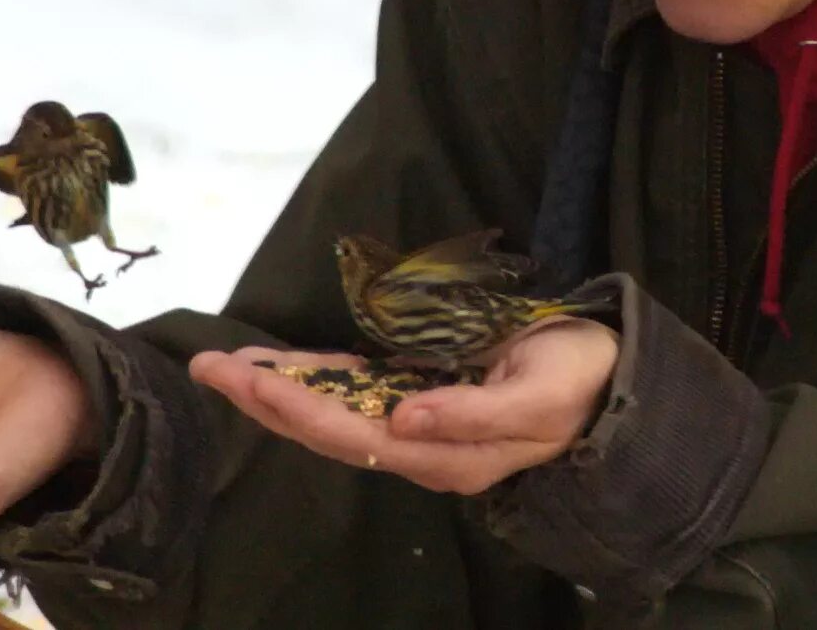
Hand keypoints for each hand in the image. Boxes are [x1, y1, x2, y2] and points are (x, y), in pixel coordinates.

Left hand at [190, 318, 618, 494]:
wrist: (608, 381)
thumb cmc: (577, 384)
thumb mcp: (538, 397)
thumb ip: (473, 415)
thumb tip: (404, 421)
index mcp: (444, 453)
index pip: (353, 434)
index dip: (297, 408)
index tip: (251, 380)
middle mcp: (418, 444)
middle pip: (326, 427)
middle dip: (265, 397)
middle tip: (208, 366)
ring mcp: (415, 421)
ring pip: (331, 409)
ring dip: (278, 386)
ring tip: (224, 363)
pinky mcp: (419, 394)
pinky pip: (354, 388)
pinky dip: (313, 375)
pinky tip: (278, 364)